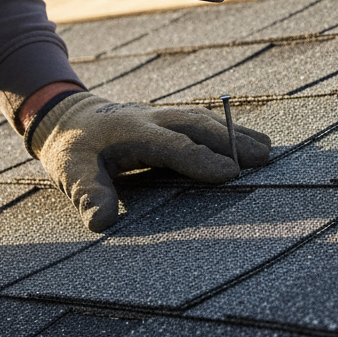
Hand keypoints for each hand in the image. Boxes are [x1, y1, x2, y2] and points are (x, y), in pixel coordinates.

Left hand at [27, 92, 271, 231]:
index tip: (230, 174)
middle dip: (232, 141)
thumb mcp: (72, 171)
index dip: (202, 159)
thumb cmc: (74, 149)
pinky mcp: (172, 119)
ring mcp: (165, 115)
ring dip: (237, 134)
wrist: (70, 115)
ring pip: (207, 120)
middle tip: (264, 159)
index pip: (174, 146)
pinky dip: (230, 130)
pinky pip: (205, 122)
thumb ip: (88, 193)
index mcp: (133, 131)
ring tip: (267, 151)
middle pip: (199, 126)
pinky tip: (251, 141)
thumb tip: (101, 221)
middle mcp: (154, 118)